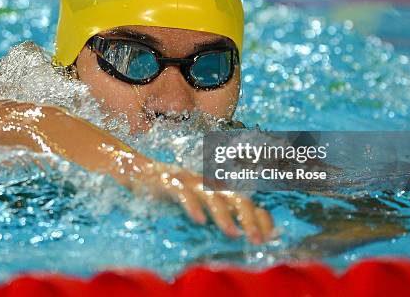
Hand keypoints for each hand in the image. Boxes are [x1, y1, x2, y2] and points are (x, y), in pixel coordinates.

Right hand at [133, 160, 273, 243]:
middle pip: (235, 197)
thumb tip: (242, 231)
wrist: (137, 170)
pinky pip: (182, 192)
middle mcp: (205, 182)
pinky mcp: (168, 181)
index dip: (260, 216)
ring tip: (233, 233)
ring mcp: (188, 180)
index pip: (245, 200)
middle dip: (249, 218)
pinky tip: (199, 220)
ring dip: (224, 215)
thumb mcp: (196, 202)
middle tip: (258, 240)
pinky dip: (192, 205)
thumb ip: (216, 212)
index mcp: (214, 188)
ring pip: (211, 195)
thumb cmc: (170, 191)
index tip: (272, 235)